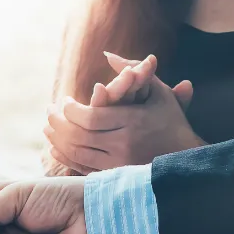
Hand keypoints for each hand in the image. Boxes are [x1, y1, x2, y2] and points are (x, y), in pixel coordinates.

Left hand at [46, 54, 201, 174]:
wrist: (185, 157)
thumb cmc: (171, 120)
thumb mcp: (157, 92)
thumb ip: (131, 71)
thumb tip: (107, 55)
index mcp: (132, 122)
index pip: (89, 117)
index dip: (70, 110)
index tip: (63, 102)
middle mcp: (124, 145)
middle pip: (78, 136)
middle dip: (58, 123)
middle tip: (49, 112)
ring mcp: (118, 165)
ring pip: (77, 153)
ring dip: (58, 140)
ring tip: (48, 127)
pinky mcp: (115, 178)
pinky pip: (82, 169)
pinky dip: (66, 157)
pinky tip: (55, 146)